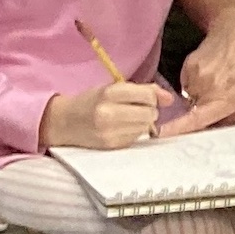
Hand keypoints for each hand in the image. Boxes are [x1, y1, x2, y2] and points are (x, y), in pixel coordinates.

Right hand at [40, 82, 165, 149]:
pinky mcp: (112, 145)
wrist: (64, 122)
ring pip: (146, 127)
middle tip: (135, 109)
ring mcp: (111, 132)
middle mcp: (110, 113)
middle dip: (148, 110)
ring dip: (142, 122)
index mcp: (109, 93)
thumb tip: (170, 98)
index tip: (144, 98)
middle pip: (150, 113)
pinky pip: (137, 138)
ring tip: (126, 119)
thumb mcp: (112, 88)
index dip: (151, 97)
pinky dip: (133, 132)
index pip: (147, 95)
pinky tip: (120, 129)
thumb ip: (142, 90)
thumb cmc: (91, 101)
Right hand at [173, 3, 234, 132]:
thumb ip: (231, 118)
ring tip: (218, 77)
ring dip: (198, 92)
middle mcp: (208, 89)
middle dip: (199, 109)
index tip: (161, 134)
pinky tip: (211, 68)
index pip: (196, 121)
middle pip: (191, 111)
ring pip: (189, 95)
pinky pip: (187, 81)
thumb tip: (212, 131)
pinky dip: (196, 78)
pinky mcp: (189, 65)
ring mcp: (196, 75)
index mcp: (226, 100)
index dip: (177, 129)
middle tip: (218, 94)